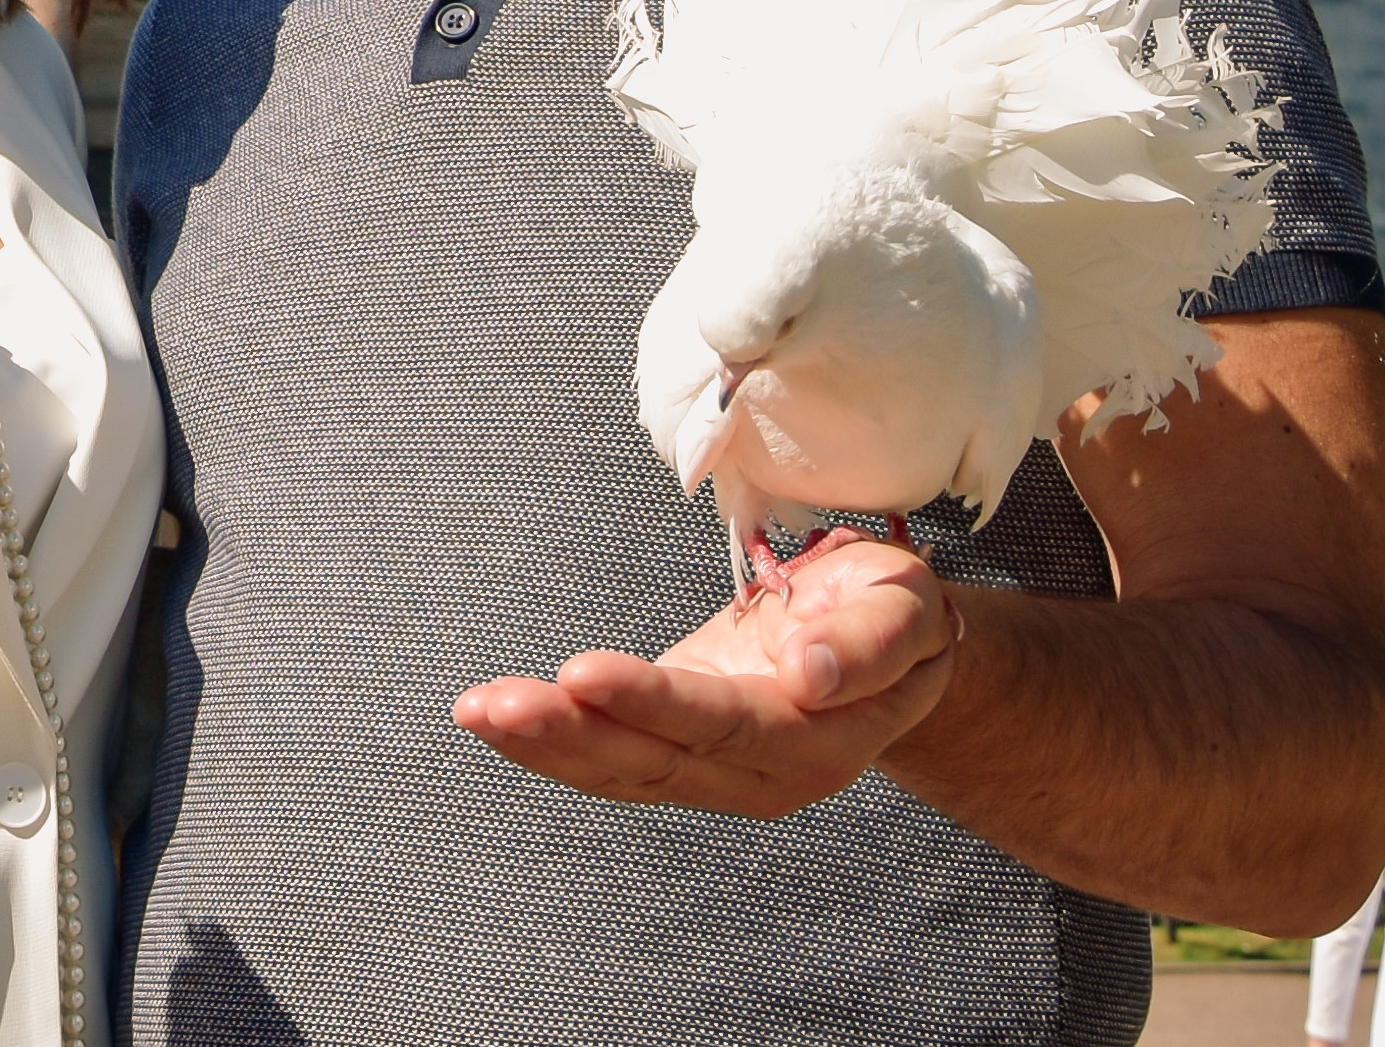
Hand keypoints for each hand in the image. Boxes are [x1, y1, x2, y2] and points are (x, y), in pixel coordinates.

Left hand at [454, 538, 960, 819]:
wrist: (891, 643)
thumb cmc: (895, 615)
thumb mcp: (907, 612)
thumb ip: (865, 649)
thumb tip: (809, 676)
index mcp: (812, 739)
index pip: (720, 725)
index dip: (650, 704)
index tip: (583, 675)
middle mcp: (758, 771)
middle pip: (655, 760)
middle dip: (570, 734)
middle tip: (496, 705)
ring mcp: (715, 767)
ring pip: (623, 769)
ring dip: (546, 743)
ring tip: (478, 712)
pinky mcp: (682, 746)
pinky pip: (614, 757)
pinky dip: (554, 741)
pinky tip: (497, 719)